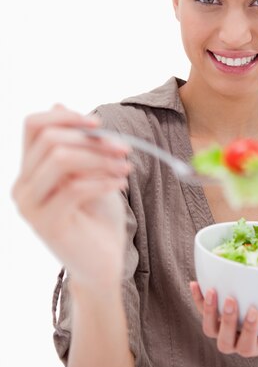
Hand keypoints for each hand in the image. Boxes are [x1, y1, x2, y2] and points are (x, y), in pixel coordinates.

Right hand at [12, 105, 131, 286]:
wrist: (102, 263)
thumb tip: (59, 103)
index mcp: (30, 169)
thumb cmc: (97, 217)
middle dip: (93, 140)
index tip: (98, 123)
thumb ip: (76, 143)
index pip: (33, 125)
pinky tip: (122, 182)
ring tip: (126, 166)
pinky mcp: (46, 224)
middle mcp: (22, 185)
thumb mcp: (90, 172)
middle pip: (50, 139)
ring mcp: (30, 206)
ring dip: (100, 158)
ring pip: (61, 158)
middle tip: (124, 148)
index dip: (65, 116)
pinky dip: (104, 180)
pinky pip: (75, 187)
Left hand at [190, 281, 257, 356]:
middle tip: (231, 299)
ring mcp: (226, 329)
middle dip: (226, 321)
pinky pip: (203, 310)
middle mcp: (238, 341)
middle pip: (224, 342)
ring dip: (208, 310)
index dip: (248, 331)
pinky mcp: (219, 315)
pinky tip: (195, 283)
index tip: (254, 309)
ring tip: (211, 290)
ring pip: (210, 329)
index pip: (247, 347)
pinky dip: (198, 298)